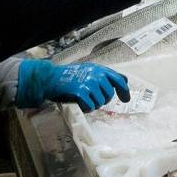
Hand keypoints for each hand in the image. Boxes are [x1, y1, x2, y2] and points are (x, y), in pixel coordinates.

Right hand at [16, 60, 130, 111]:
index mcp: (99, 69)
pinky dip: (86, 108)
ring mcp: (89, 83)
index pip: (119, 80)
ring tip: (83, 99)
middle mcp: (96, 74)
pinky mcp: (81, 92)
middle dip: (102, 100)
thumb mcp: (88, 71)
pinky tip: (80, 103)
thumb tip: (124, 81)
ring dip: (93, 104)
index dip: (124, 91)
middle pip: (109, 95)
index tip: (126, 99)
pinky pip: (91, 106)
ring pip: (100, 102)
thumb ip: (104, 75)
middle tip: (92, 98)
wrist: (50, 78)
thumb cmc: (69, 76)